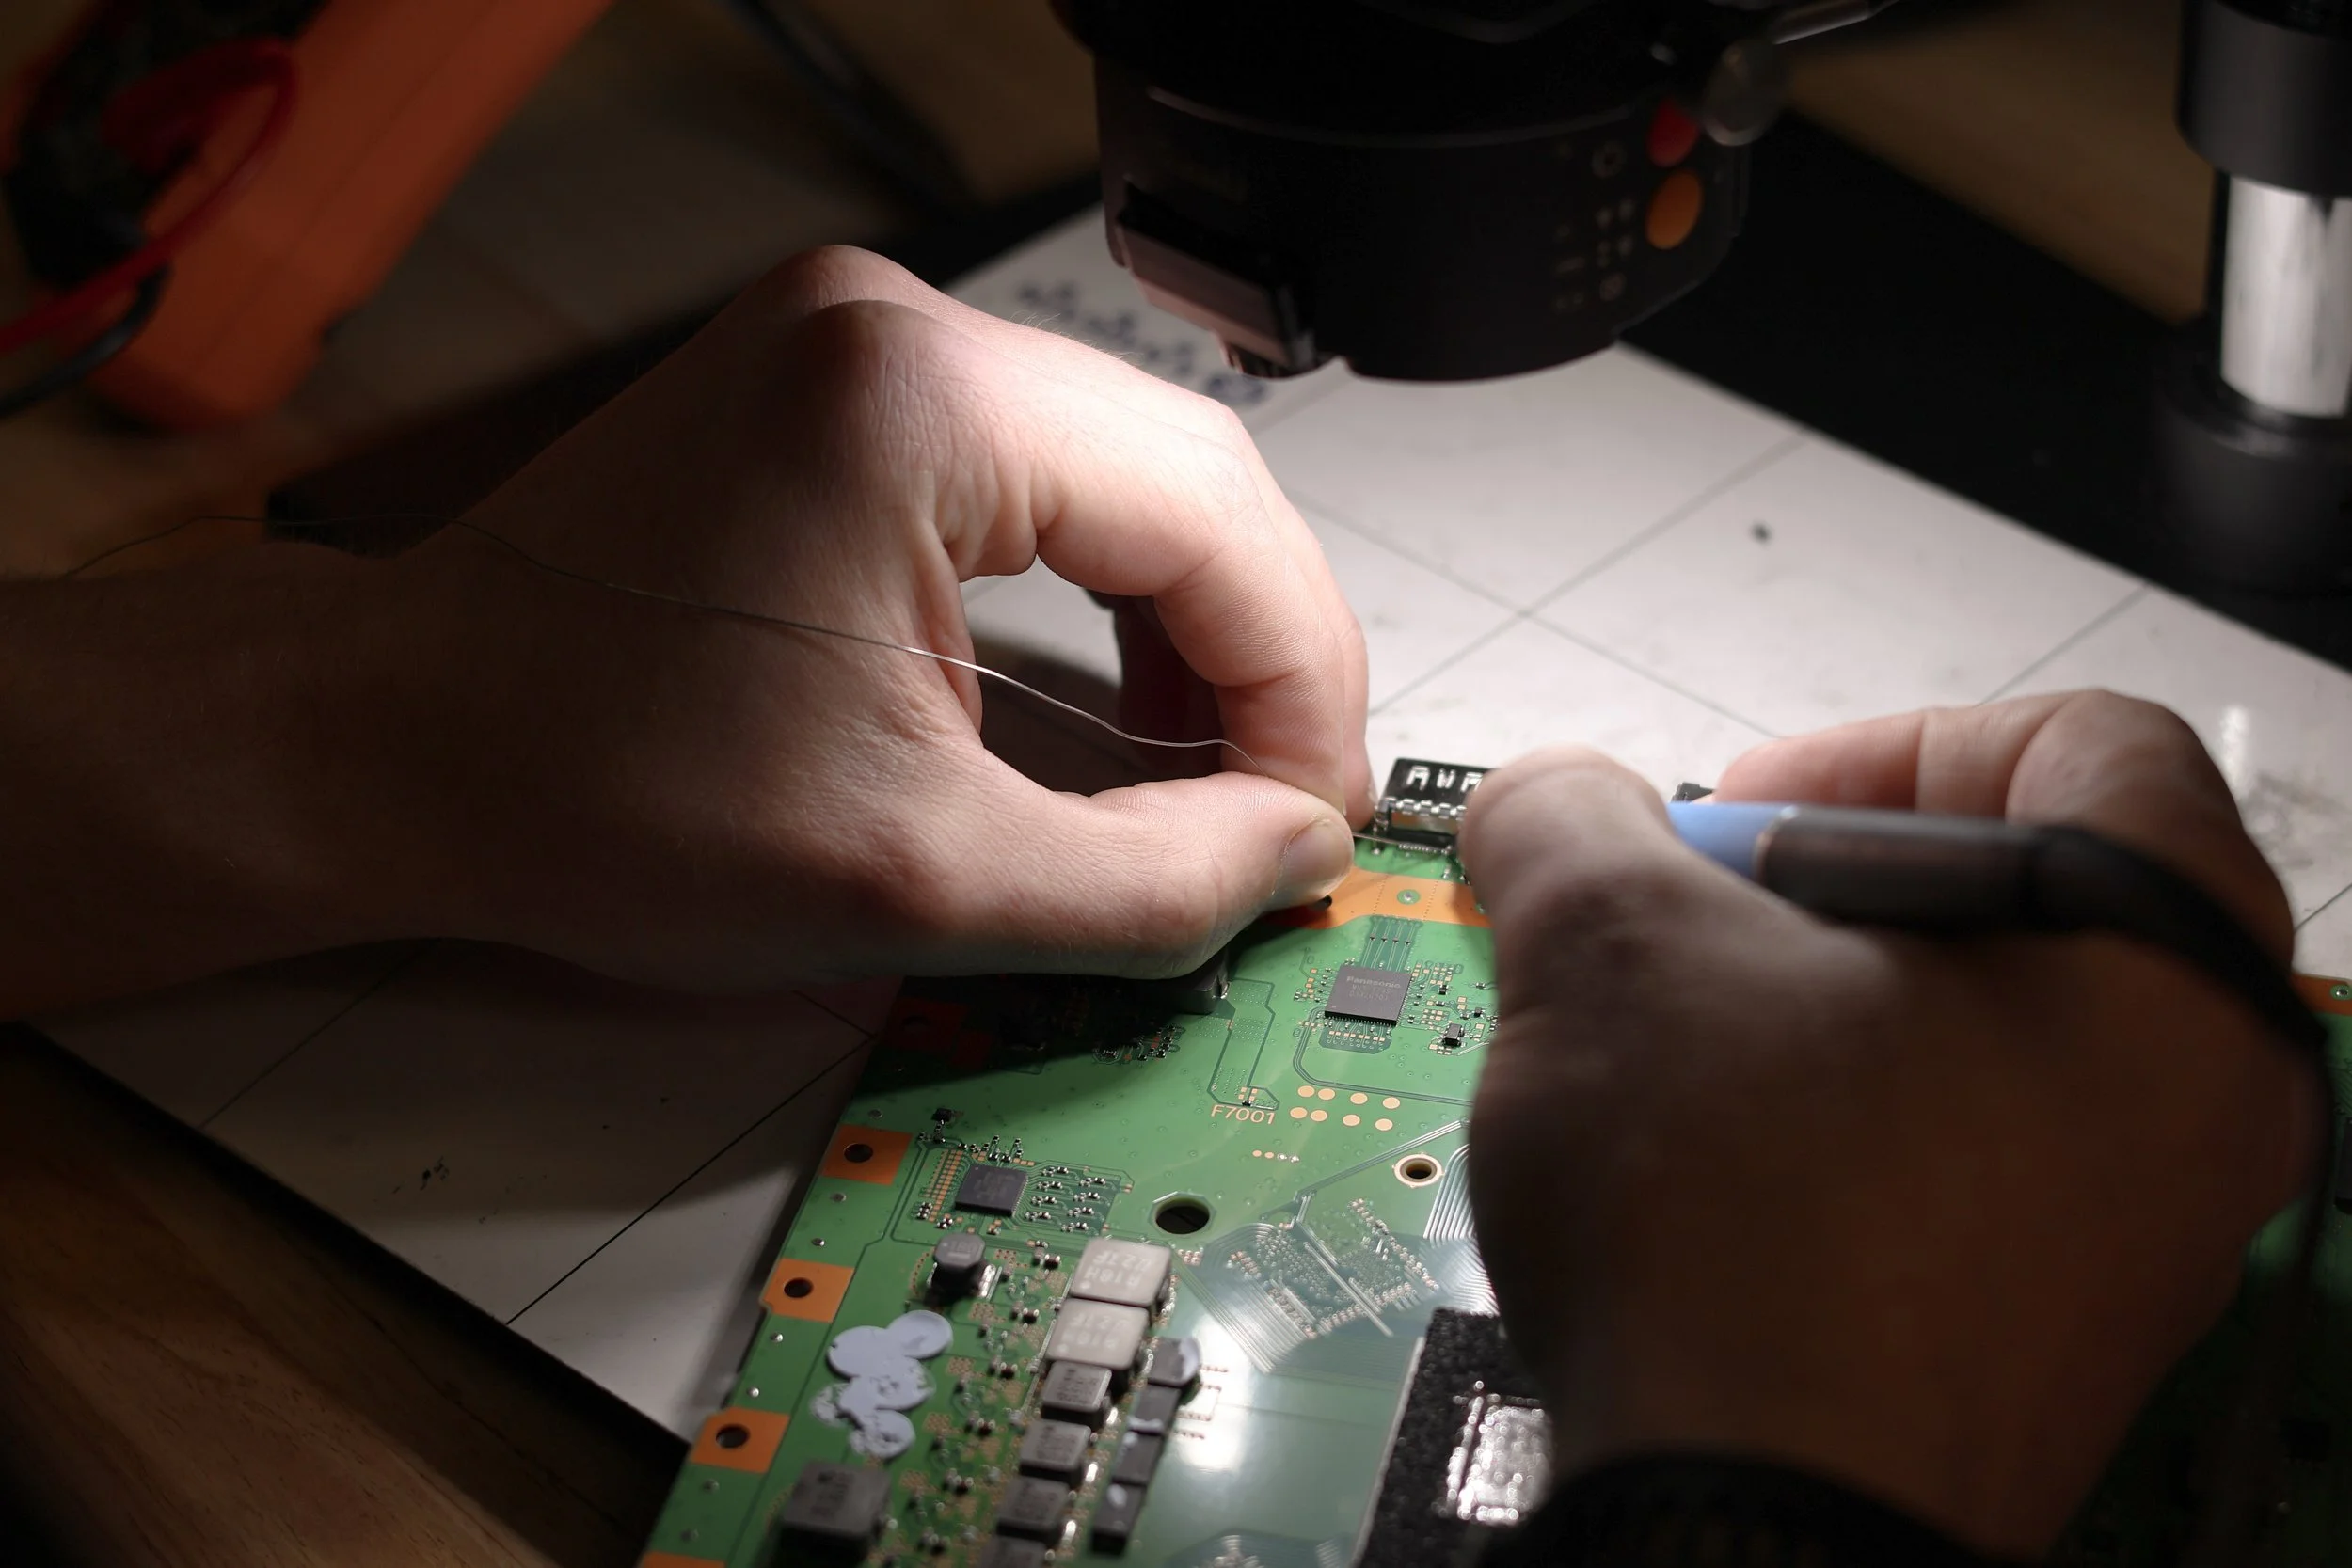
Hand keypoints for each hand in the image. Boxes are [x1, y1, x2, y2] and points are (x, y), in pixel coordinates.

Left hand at [0, 248, 1367, 1012]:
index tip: (1313, 819)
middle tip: (1278, 804)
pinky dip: (1099, 588)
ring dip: (1189, 620)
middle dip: (1258, 653)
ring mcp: (859, 342)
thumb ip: (1149, 883)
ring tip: (1205, 766)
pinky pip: (1039, 473)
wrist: (392, 745)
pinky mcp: (836, 387)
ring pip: (1127, 469)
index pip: (1218, 519)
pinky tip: (1111, 696)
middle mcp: (894, 329)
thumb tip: (1296, 850)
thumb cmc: (591, 793)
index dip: (1302, 685)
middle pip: (1188, 477)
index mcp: (917, 407)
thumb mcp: (911, 878)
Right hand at [1458, 692, 2310, 1556]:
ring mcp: (2143, 1239)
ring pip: (1981, 1043)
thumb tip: (1548, 804)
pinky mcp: (2056, 1338)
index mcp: (2170, 968)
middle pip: (2024, 900)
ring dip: (1811, 1011)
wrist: (1744, 1530)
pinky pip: (1960, 1169)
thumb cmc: (1740, 1238)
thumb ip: (1571, 816)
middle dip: (1819, 891)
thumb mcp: (1607, 946)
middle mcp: (2203, 1108)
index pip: (2081, 746)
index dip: (1880, 746)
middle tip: (1689, 927)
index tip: (1740, 817)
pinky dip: (1835, 1129)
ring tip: (1668, 1052)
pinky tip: (1705, 1168)